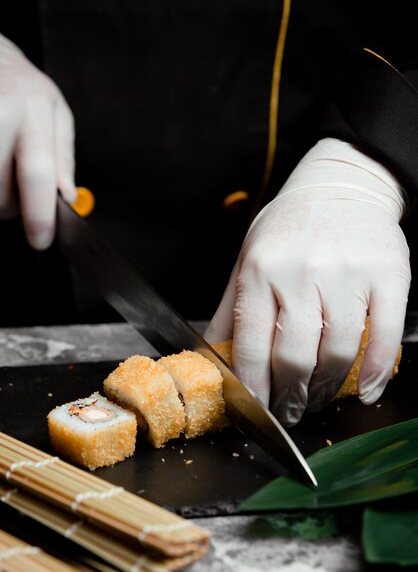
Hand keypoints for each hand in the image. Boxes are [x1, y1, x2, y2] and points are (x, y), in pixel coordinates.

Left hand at [205, 138, 410, 425]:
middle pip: (295, 357)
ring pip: (338, 353)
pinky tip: (366, 388)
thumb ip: (231, 308)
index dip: (254, 388)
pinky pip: (385, 337)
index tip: (257, 410)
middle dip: (290, 397)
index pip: (252, 346)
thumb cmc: (289, 227)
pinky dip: (376, 373)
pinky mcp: (387, 275)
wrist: (340, 184)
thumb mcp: (247, 258)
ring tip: (318, 399)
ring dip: (327, 390)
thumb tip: (210, 353)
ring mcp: (347, 274)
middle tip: (289, 413)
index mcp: (260, 270)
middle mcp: (301, 272)